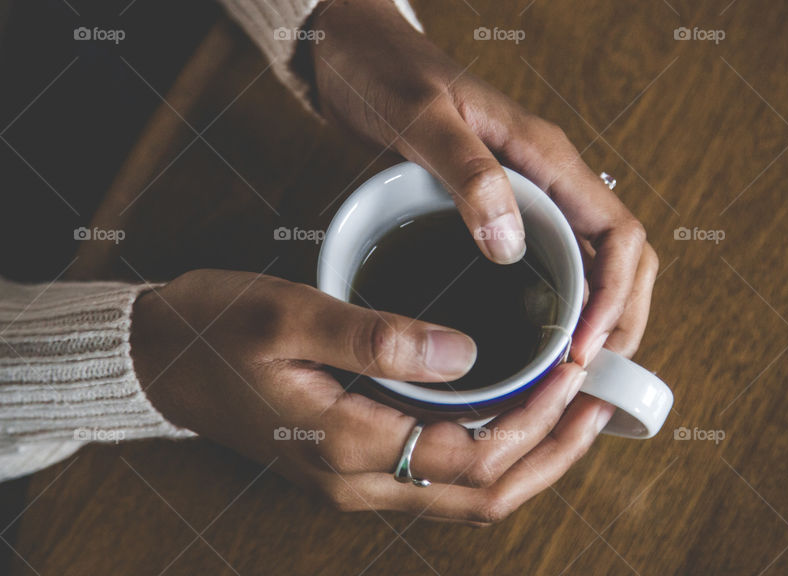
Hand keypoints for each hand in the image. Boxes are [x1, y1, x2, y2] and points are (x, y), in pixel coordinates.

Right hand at [131, 269, 614, 523]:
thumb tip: (469, 355)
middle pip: (483, 495)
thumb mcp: (291, 315)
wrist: (162, 359)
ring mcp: (358, 479)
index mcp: (345, 448)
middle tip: (600, 402)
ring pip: (468, 494)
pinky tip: (517, 409)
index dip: (536, 423)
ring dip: (531, 457)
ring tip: (576, 409)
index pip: (471, 459)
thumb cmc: (217, 331)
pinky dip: (495, 450)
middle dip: (553, 453)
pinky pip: (444, 474)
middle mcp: (359, 480)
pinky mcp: (358, 461)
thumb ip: (378, 338)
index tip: (575, 371)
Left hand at [309, 0, 658, 364]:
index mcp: (546, 156)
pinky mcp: (505, 208)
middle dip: (620, 319)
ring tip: (570, 371)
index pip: (620, 233)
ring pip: (594, 262)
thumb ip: (468, 172)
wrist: (358, 53)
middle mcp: (551, 178)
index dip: (617, 295)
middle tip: (588, 377)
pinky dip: (561, 303)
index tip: (584, 348)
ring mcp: (531, 194)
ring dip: (597, 317)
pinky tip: (534, 336)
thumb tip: (510, 245)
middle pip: (622, 256)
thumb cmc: (386, 74)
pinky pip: (554, 260)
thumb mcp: (420, 118)